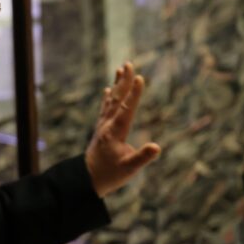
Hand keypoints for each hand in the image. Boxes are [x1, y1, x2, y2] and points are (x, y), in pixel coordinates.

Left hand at [85, 62, 161, 197]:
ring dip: (116, 85)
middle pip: (117, 99)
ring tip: (120, 69)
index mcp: (115, 132)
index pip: (126, 109)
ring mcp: (103, 126)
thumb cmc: (110, 175)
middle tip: (128, 64)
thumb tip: (157, 147)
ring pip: (111, 101)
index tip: (140, 78)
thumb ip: (142, 157)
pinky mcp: (101, 129)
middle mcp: (107, 125)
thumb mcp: (129, 169)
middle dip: (124, 82)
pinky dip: (108, 98)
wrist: (86, 179)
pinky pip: (105, 109)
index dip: (134, 94)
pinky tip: (108, 90)